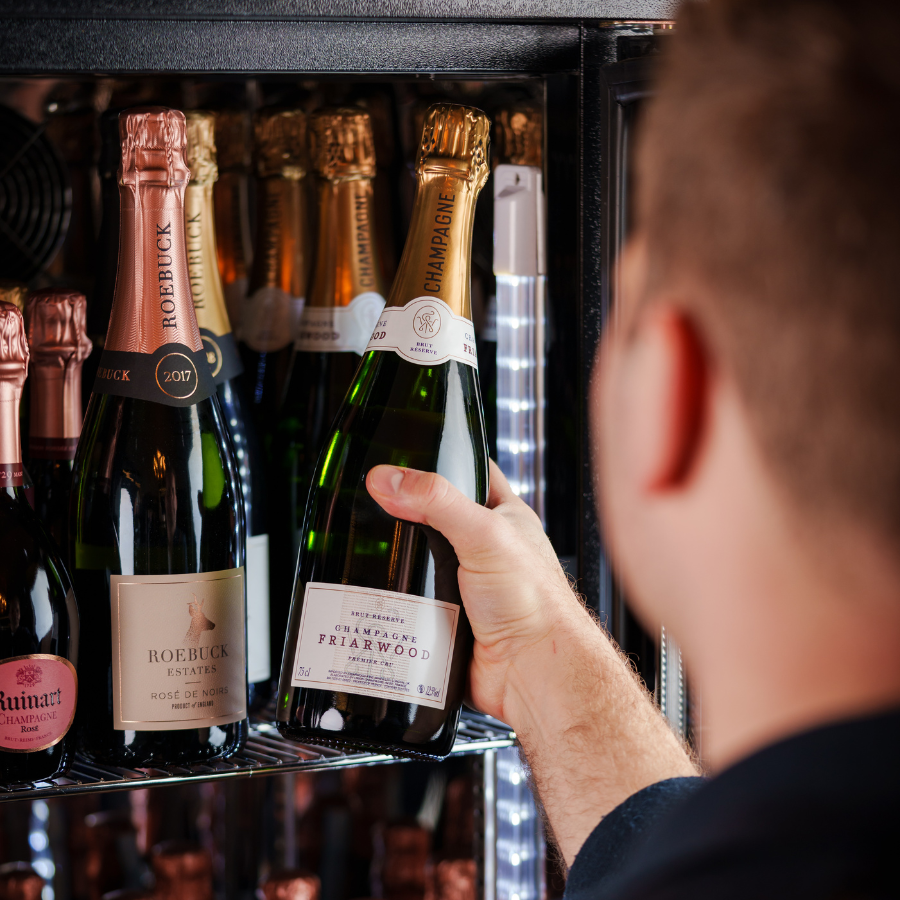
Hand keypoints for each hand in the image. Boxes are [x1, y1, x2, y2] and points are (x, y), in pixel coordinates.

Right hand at [367, 461, 696, 866]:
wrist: (533, 674)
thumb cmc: (536, 605)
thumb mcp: (485, 535)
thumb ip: (438, 502)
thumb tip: (389, 480)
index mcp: (505, 518)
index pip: (471, 474)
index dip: (443, 461)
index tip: (407, 457)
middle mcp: (487, 551)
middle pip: (435, 521)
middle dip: (407, 519)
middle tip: (378, 511)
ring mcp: (466, 587)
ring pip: (421, 565)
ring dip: (401, 566)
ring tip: (373, 555)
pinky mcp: (449, 620)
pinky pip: (414, 606)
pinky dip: (399, 604)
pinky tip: (383, 597)